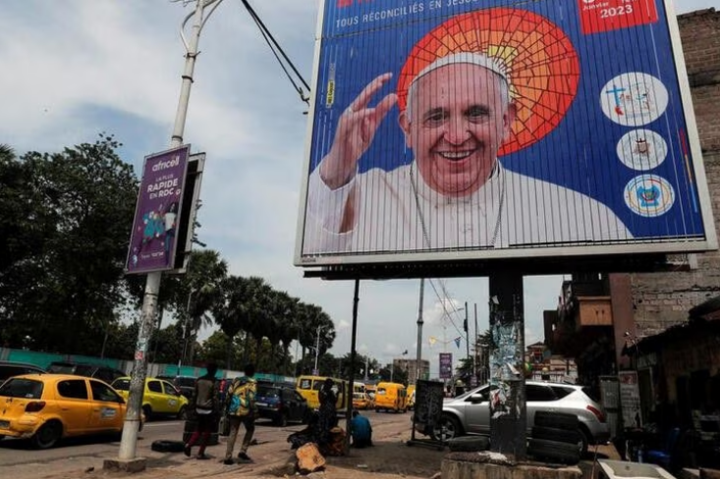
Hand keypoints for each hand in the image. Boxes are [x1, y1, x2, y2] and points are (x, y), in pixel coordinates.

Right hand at [320, 73, 397, 189]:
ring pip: (358, 104)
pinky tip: (370, 111)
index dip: (378, 84)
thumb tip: (392, 97)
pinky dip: (361, 114)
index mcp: (359, 110)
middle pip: (364, 95)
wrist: (343, 160)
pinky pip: (353, 119)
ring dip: (369, 94)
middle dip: (374, 85)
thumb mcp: (372, 127)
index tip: (389, 76)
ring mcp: (347, 119)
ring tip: (379, 86)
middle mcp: (352, 112)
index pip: (369, 94)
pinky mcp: (343, 129)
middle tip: (386, 77)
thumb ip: (381, 113)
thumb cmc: (356, 143)